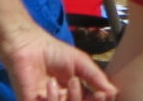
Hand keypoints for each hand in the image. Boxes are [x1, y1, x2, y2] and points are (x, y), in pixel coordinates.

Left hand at [0, 29, 116, 100]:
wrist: (29, 47)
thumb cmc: (55, 52)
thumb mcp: (81, 63)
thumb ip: (96, 78)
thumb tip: (114, 92)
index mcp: (74, 93)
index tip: (104, 93)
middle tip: (84, 85)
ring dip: (71, 99)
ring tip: (66, 81)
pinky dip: (52, 99)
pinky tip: (49, 84)